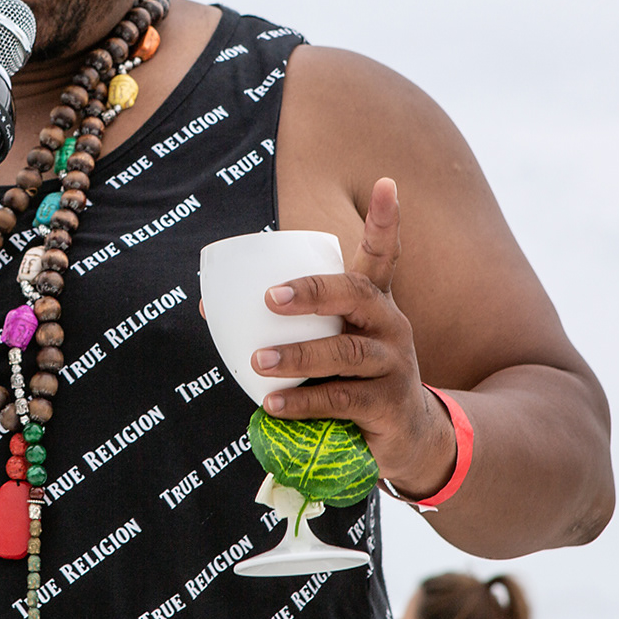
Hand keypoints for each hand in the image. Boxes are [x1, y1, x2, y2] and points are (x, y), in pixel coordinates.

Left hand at [250, 178, 456, 499]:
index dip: (385, 219)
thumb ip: (284, 325)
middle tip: (270, 297)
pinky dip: (304, 401)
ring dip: (298, 355)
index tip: (387, 182)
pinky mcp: (389, 405)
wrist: (409, 436)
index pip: (382, 254)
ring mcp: (394, 364)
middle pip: (356, 294)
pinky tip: (273, 403)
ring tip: (258, 360)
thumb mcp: (328, 344)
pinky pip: (342, 399)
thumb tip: (209, 307)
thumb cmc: (354, 378)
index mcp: (374, 302)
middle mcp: (390, 324)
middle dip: (313, 291)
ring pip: (346, 351)